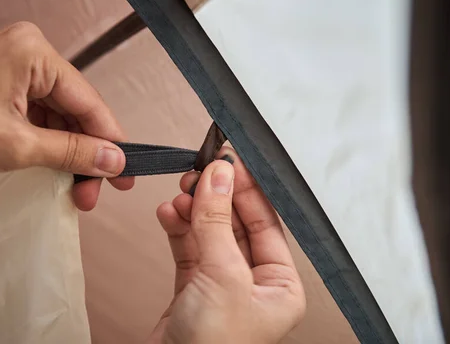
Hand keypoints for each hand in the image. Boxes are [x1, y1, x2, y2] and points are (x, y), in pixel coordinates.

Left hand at [0, 22, 133, 209]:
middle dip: (86, 154)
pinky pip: (38, 115)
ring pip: (58, 115)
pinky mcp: (1, 83)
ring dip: (68, 153)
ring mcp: (13, 66)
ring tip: (77, 191)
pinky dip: (48, 144)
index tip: (128, 174)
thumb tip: (117, 161)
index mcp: (34, 52)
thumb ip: (73, 152)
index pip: (87, 101)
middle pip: (74, 109)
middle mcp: (29, 51)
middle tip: (96, 194)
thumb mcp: (17, 146)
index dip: (112, 141)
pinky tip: (57, 171)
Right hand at [151, 148, 305, 342]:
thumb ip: (217, 220)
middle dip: (216, 197)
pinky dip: (178, 228)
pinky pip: (189, 248)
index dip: (247, 189)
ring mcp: (222, 285)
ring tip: (180, 194)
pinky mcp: (193, 289)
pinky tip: (169, 213)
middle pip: (236, 224)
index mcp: (280, 285)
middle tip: (199, 171)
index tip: (229, 160)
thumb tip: (220, 173)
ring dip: (194, 211)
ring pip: (209, 233)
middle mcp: (255, 283)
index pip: (266, 223)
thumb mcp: (221, 275)